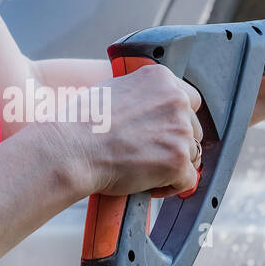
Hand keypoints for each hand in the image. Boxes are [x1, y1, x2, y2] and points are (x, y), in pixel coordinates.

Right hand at [59, 63, 202, 197]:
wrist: (71, 149)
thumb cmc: (81, 123)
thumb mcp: (114, 90)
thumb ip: (142, 96)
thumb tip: (149, 110)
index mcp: (160, 78)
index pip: (189, 99)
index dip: (175, 119)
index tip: (163, 131)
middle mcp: (175, 100)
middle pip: (193, 128)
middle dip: (175, 143)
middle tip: (148, 153)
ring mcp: (179, 131)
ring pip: (192, 154)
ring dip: (172, 164)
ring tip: (143, 168)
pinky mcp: (178, 160)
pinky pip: (187, 180)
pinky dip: (169, 187)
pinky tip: (145, 182)